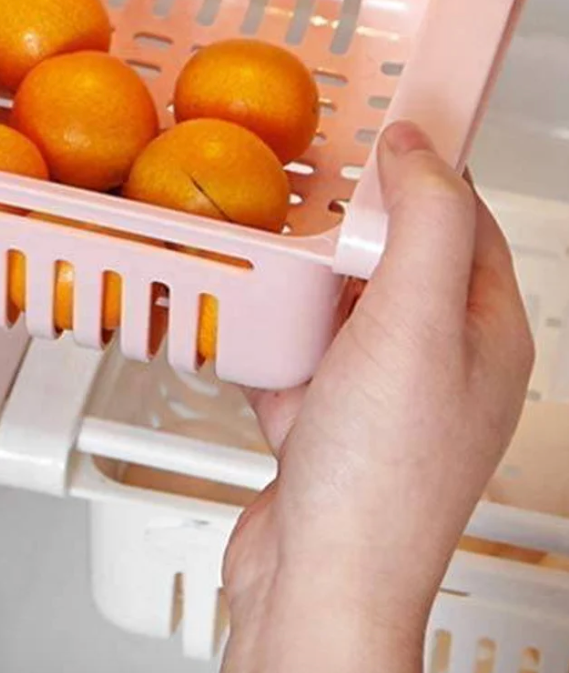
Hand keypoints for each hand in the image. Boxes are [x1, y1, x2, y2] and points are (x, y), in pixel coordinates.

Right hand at [222, 121, 533, 671]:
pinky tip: (230, 319)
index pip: (464, 223)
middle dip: (342, 225)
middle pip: (390, 260)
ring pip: (333, 305)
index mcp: (482, 334)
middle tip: (297, 186)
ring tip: (256, 242)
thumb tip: (420, 147)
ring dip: (294, 276)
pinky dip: (259, 333)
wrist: (318, 580)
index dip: (423, 172)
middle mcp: (435, 361)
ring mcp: (375, 394)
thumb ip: (425, 224)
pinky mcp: (319, 423)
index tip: (373, 131)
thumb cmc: (381, 473)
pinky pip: (289, 353)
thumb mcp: (416, 322)